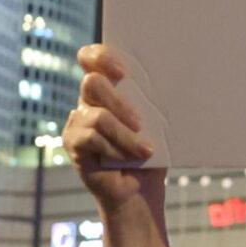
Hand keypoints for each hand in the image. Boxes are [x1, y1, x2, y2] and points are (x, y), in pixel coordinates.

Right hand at [64, 44, 161, 206]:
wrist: (140, 190)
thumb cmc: (151, 152)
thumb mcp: (156, 123)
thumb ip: (152, 101)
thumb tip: (172, 80)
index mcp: (109, 88)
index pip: (92, 58)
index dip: (101, 56)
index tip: (123, 71)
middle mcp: (89, 100)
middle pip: (92, 82)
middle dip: (119, 101)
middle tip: (140, 121)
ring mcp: (78, 121)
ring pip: (98, 116)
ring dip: (125, 135)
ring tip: (145, 150)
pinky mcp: (73, 143)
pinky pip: (91, 138)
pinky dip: (115, 149)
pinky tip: (128, 158)